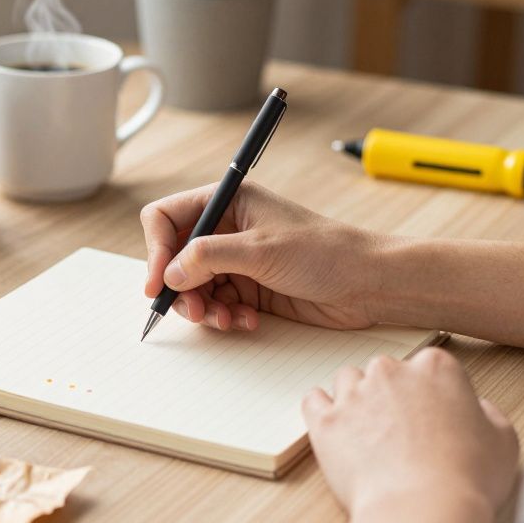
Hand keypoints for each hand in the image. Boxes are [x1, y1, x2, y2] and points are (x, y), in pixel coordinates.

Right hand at [140, 182, 385, 330]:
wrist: (368, 283)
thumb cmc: (326, 252)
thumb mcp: (261, 250)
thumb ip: (208, 257)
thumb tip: (169, 273)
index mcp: (228, 201)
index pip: (166, 218)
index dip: (155, 250)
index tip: (157, 283)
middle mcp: (228, 228)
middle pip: (174, 258)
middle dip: (180, 288)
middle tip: (196, 312)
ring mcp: (237, 260)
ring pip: (193, 286)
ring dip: (204, 308)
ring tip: (227, 320)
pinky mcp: (250, 288)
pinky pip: (218, 304)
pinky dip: (225, 317)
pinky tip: (248, 321)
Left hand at [301, 348, 519, 513]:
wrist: (423, 510)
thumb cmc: (466, 480)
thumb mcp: (502, 441)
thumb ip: (487, 414)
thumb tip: (477, 409)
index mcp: (436, 367)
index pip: (428, 366)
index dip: (431, 394)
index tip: (432, 416)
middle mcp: (391, 371)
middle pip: (385, 371)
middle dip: (391, 395)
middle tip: (402, 432)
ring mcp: (354, 394)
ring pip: (348, 381)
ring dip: (357, 400)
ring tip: (369, 435)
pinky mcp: (325, 421)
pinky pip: (313, 400)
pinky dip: (322, 410)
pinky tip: (334, 427)